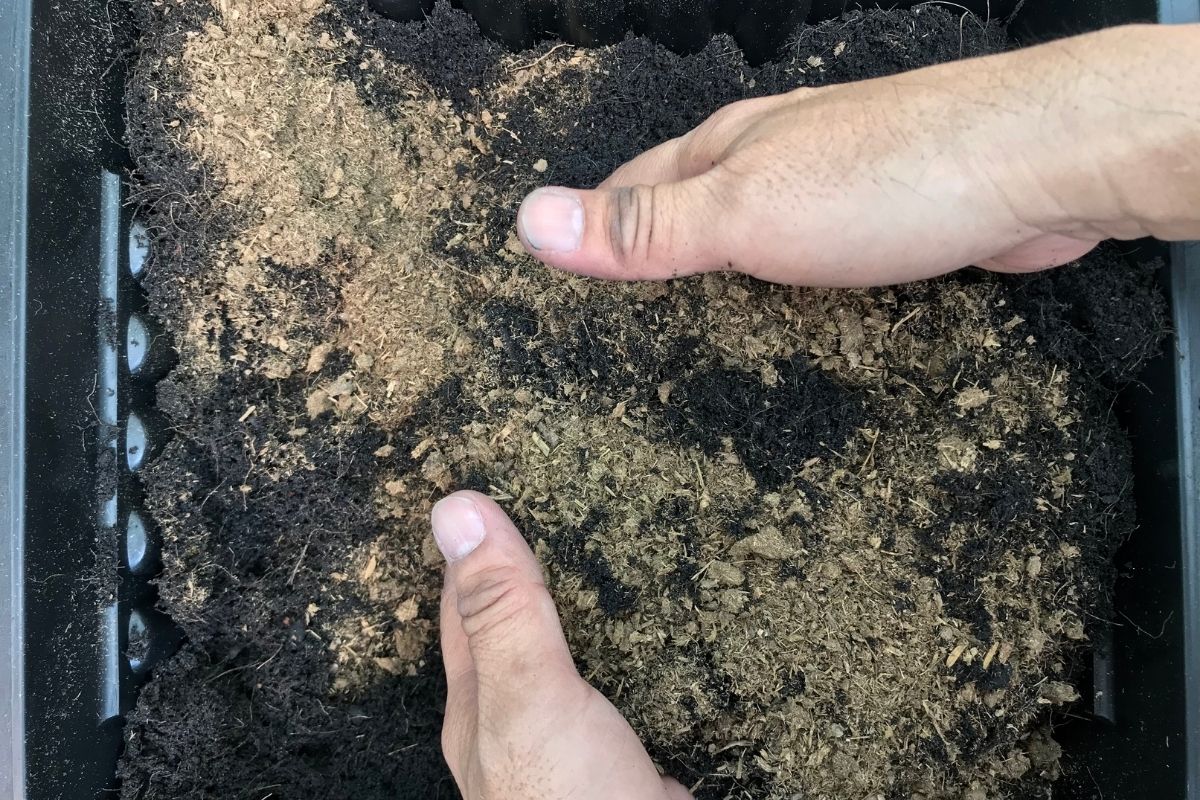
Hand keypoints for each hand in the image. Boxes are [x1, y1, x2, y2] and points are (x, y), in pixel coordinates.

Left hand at [432, 491, 691, 799]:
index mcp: (483, 702)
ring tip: (635, 547)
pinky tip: (679, 634)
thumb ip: (503, 612)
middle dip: (552, 569)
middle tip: (580, 496)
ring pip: (590, 657)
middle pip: (528, 627)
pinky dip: (657, 654)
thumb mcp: (529, 694)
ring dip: (607, 610)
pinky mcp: (636, 759)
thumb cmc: (565, 798)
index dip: (480, 541)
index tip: (504, 479)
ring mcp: (582, 744)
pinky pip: (643, 688)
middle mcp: (527, 721)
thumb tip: (453, 508)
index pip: (468, 602)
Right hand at [515, 24, 1199, 286]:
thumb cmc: (884, 182)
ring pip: (758, 230)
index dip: (592, 226)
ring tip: (693, 333)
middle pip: (693, 202)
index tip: (557, 281)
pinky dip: (789, 288)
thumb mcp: (743, 212)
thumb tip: (528, 221)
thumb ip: (644, 226)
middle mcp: (780, 154)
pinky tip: (792, 321)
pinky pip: (817, 254)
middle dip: (655, 251)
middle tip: (619, 324)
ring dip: (723, 270)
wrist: (1039, 166)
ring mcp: (840, 181)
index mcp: (731, 146)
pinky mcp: (894, 215)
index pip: (632, 185)